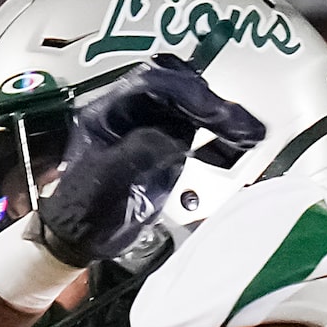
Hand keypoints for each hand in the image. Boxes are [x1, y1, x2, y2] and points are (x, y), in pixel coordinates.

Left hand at [39, 55, 266, 264]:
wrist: (79, 240)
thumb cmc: (81, 211)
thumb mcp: (108, 179)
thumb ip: (140, 151)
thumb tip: (175, 137)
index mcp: (106, 113)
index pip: (152, 86)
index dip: (187, 93)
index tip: (215, 110)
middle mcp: (130, 114)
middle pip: (177, 92)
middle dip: (211, 105)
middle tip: (240, 124)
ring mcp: (149, 128)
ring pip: (191, 108)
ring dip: (221, 118)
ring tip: (247, 135)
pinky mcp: (165, 146)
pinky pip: (197, 131)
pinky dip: (219, 136)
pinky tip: (235, 146)